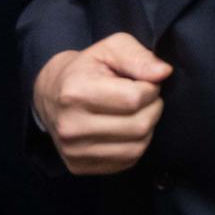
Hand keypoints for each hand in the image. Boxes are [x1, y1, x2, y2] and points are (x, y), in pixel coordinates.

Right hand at [32, 34, 171, 174]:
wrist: (51, 94)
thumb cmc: (88, 68)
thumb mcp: (112, 48)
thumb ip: (139, 56)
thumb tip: (163, 72)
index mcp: (75, 93)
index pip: (135, 99)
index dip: (151, 88)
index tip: (145, 82)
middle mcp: (70, 126)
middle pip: (139, 125)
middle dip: (153, 108)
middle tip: (144, 97)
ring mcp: (73, 150)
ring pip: (136, 147)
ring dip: (147, 127)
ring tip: (136, 112)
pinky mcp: (79, 166)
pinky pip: (127, 161)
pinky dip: (135, 144)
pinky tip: (126, 128)